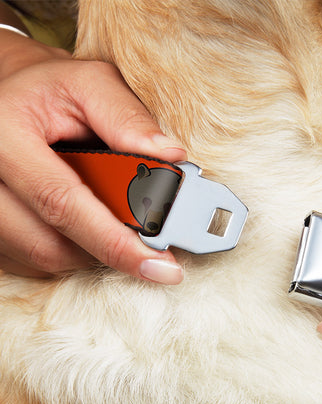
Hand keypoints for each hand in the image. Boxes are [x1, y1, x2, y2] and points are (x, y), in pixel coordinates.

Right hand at [0, 30, 185, 282]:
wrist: (7, 97)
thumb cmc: (51, 90)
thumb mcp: (90, 84)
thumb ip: (129, 117)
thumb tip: (171, 158)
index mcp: (4, 135)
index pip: (62, 203)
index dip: (115, 242)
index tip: (161, 266)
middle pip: (51, 244)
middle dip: (109, 248)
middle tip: (149, 245)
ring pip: (44, 258)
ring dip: (90, 249)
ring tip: (111, 219)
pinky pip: (33, 261)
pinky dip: (70, 250)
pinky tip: (84, 224)